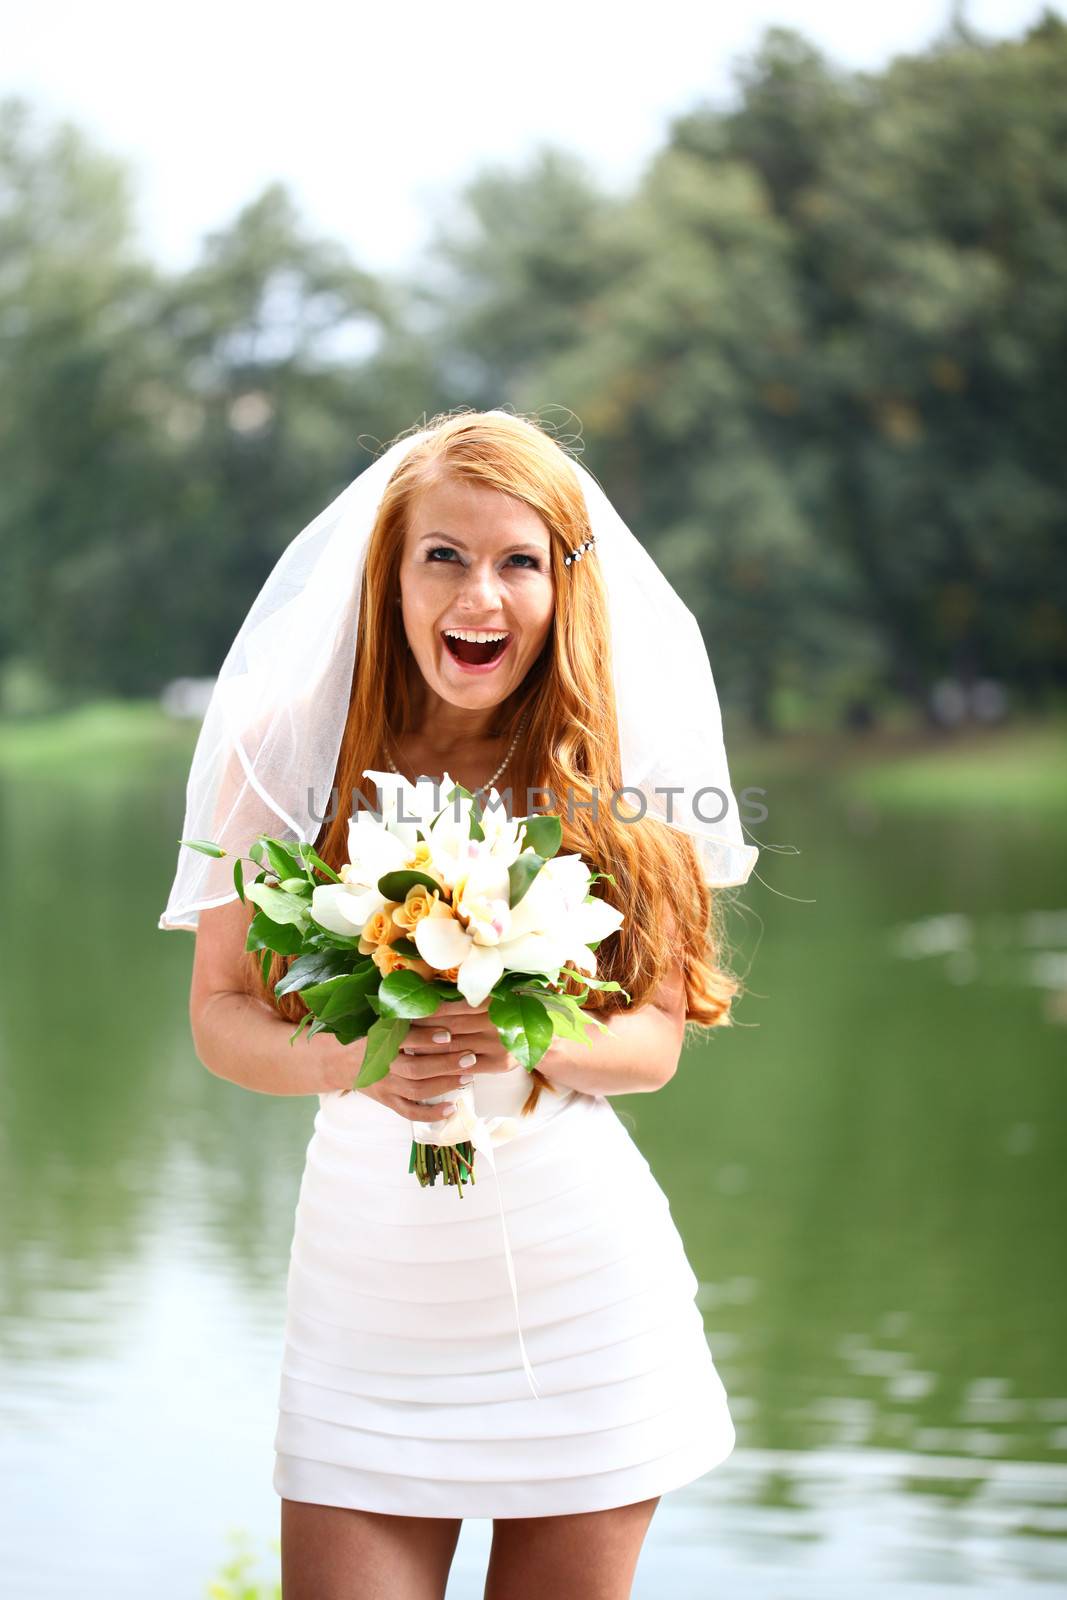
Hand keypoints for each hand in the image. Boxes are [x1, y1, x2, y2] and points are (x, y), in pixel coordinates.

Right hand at [359, 999, 517, 1123]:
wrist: (337, 1059)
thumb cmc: (366, 1032)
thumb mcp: (378, 1016)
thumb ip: (403, 1010)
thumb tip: (438, 993)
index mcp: (380, 1039)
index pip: (404, 1040)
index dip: (426, 1038)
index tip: (448, 1034)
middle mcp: (382, 1064)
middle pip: (416, 1069)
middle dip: (445, 1064)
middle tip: (469, 1057)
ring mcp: (385, 1084)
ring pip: (416, 1090)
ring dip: (444, 1085)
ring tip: (467, 1076)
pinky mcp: (387, 1100)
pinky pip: (409, 1112)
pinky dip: (430, 1114)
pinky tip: (451, 1109)